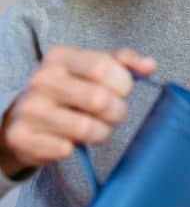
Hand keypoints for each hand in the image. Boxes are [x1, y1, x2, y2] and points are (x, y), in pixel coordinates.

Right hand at [0, 46, 156, 177]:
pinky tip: (68, 140)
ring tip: (95, 128)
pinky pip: (65, 149)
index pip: (102, 67)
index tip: (122, 91)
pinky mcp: (22, 138)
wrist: (24, 119)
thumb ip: (125, 62)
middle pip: (99, 99)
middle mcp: (40, 80)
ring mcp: (28, 109)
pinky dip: (74, 148)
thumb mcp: (94, 69)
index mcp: (59, 57)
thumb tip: (150, 65)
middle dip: (117, 112)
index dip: (123, 84)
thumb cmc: (71, 91)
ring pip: (86, 129)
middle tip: (113, 114)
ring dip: (100, 133)